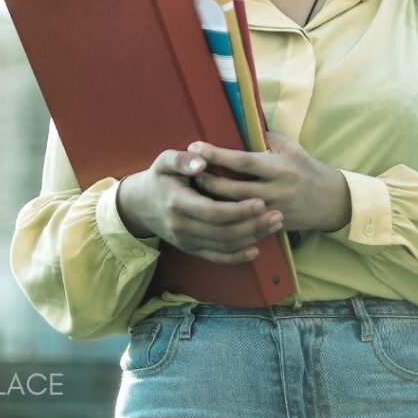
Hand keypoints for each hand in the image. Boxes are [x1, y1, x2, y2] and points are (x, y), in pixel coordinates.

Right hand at [115, 148, 284, 265]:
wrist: (139, 205)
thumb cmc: (159, 178)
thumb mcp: (164, 161)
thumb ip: (182, 160)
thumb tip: (202, 161)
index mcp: (177, 203)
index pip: (213, 212)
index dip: (238, 210)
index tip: (261, 202)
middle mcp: (182, 227)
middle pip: (223, 232)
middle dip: (253, 226)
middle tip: (278, 215)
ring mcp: (186, 241)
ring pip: (223, 246)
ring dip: (251, 238)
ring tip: (274, 226)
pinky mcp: (190, 249)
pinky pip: (216, 257)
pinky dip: (237, 257)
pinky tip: (255, 249)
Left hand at [187, 132, 350, 233]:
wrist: (331, 201)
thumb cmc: (307, 168)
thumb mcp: (291, 148)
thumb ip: (266, 139)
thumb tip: (240, 125)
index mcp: (279, 166)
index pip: (243, 160)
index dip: (218, 154)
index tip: (196, 146)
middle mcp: (276, 189)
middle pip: (234, 189)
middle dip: (209, 181)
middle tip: (188, 173)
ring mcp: (274, 210)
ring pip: (236, 210)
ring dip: (213, 201)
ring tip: (193, 192)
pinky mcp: (273, 226)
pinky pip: (246, 224)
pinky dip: (227, 218)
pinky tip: (211, 213)